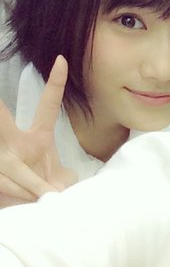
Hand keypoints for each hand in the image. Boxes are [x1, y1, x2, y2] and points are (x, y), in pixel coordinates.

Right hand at [0, 55, 76, 206]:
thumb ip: (66, 178)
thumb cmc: (45, 188)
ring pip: (12, 168)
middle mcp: (14, 141)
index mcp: (38, 136)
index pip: (47, 106)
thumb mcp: (61, 180)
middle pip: (0, 117)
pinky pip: (6, 183)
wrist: (24, 206)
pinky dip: (22, 195)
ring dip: (31, 187)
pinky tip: (29, 200)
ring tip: (46, 197)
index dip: (55, 84)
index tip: (62, 61)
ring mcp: (1, 156)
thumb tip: (64, 188)